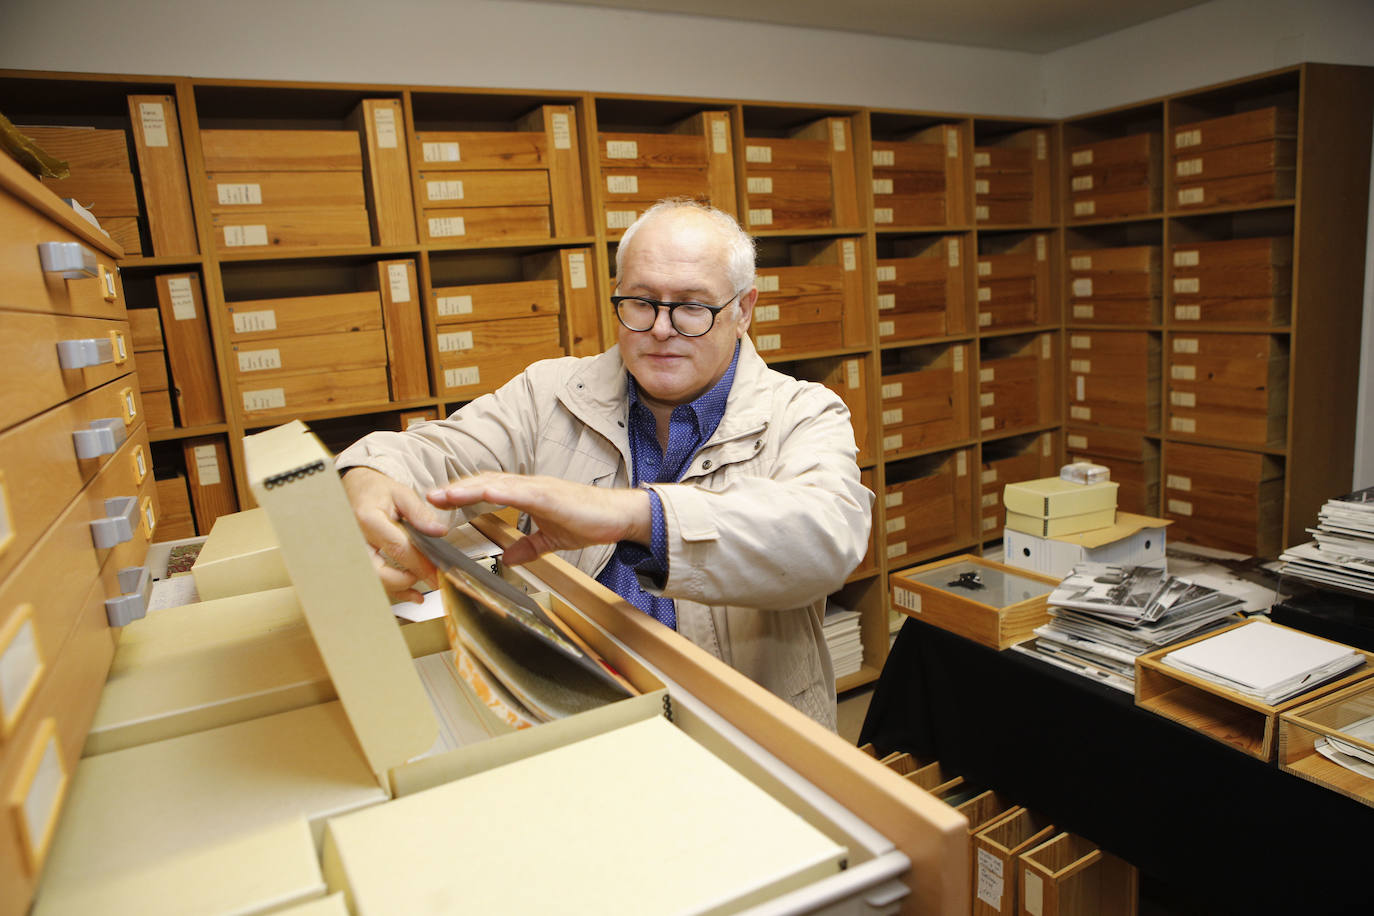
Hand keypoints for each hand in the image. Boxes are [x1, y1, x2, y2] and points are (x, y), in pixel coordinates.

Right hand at [341, 467, 447, 602]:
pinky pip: (374, 581)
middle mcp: (357, 540)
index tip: (439, 573)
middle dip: (408, 580)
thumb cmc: (376, 490)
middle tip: (432, 578)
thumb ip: (420, 513)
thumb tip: (439, 531)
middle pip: (381, 572)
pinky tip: (413, 594)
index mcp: (369, 520)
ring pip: (376, 581)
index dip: (421, 564)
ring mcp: (354, 553)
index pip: (398, 548)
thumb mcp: (401, 493)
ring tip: (424, 585)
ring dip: (402, 588)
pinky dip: (394, 590)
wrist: (356, 489)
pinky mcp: (358, 560)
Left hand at [427, 472, 651, 565]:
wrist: (619, 516)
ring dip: (469, 489)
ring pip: (497, 483)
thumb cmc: (590, 521)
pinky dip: (502, 491)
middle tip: (428, 497)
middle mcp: (530, 486)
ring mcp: (540, 489)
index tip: (439, 502)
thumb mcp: (551, 539)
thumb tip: (508, 559)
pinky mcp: (552, 496)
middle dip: (456, 490)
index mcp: (528, 495)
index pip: (488, 490)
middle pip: (485, 482)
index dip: (463, 494)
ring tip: (445, 494)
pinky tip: (484, 493)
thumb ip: (528, 546)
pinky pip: (523, 492)